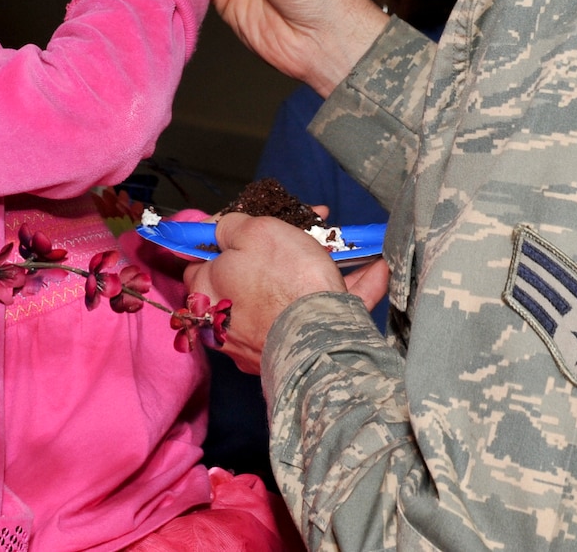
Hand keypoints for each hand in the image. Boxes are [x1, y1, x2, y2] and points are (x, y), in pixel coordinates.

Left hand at [185, 213, 345, 374]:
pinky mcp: (294, 352)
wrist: (321, 339)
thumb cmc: (285, 283)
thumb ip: (231, 225)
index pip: (203, 259)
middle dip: (283, 251)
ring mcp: (260, 341)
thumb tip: (220, 227)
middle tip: (307, 231)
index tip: (252, 225)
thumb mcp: (254, 231)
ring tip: (349, 251)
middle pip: (252, 275)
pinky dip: (342, 295)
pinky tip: (373, 274)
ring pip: (291, 295)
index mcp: (206, 292)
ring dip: (321, 272)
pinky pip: (318, 316)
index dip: (228, 236)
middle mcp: (226, 323)